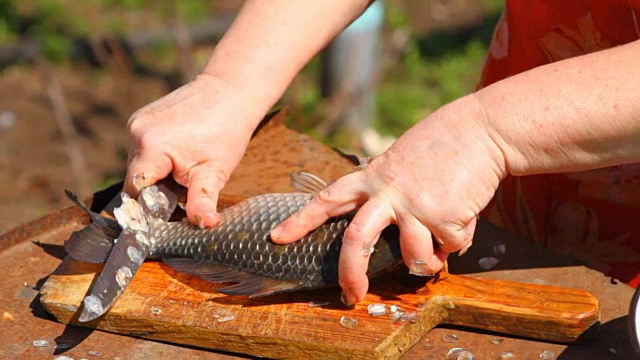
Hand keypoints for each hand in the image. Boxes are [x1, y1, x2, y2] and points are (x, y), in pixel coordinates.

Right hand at [124, 73, 266, 226]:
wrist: (231, 91)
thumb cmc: (227, 131)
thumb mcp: (215, 171)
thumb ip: (203, 200)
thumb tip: (205, 225)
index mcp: (150, 146)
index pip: (135, 191)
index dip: (148, 208)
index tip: (166, 216)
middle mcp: (136, 131)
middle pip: (136, 179)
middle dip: (155, 192)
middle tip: (183, 193)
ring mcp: (137, 122)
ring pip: (139, 165)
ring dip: (157, 175)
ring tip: (185, 170)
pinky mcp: (142, 117)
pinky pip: (143, 150)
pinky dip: (158, 160)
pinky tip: (180, 156)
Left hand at [271, 95, 507, 303]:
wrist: (482, 129)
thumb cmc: (443, 144)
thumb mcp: (402, 160)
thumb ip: (390, 191)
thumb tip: (400, 234)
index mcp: (372, 177)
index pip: (327, 199)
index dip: (301, 220)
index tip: (277, 237)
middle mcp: (388, 192)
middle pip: (357, 241)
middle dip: (351, 273)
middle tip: (351, 294)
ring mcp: (415, 206)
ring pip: (412, 257)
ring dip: (427, 263)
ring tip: (438, 253)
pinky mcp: (443, 216)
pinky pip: (449, 247)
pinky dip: (458, 241)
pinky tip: (464, 215)